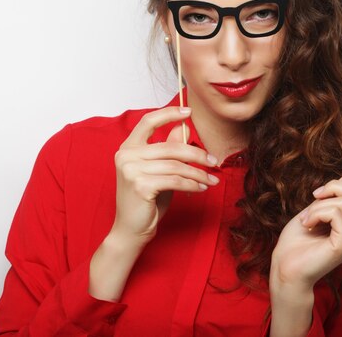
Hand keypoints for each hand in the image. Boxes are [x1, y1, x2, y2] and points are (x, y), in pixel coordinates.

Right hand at [111, 106, 218, 246]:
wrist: (131, 229)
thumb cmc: (146, 200)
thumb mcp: (159, 170)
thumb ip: (168, 149)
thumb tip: (183, 128)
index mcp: (128, 147)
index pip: (148, 121)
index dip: (169, 113)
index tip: (189, 111)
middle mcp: (126, 155)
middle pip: (171, 147)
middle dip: (197, 154)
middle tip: (214, 161)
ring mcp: (131, 170)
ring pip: (177, 165)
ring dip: (199, 173)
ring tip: (212, 179)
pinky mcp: (140, 185)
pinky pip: (176, 180)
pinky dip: (192, 184)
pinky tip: (201, 188)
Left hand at [270, 164, 341, 289]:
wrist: (285, 266)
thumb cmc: (299, 240)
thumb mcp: (320, 207)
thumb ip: (338, 193)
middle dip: (333, 187)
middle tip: (315, 197)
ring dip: (319, 204)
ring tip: (308, 218)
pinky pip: (336, 212)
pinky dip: (317, 212)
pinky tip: (308, 224)